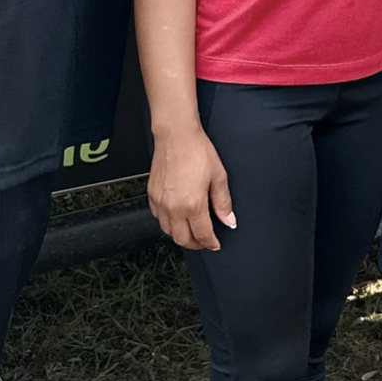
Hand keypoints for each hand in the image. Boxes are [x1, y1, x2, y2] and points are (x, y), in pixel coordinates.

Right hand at [147, 125, 234, 250]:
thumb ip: (223, 202)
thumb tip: (229, 220)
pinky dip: (168, 223)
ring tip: (192, 231)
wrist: (176, 136)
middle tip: (205, 241)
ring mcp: (160, 202)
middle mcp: (173, 207)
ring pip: (168, 231)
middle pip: (182, 239)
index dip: (211, 243)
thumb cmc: (197, 151)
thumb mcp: (218, 176)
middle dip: (195, 244)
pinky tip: (177, 217)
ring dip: (180, 235)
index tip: (215, 244)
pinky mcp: (152, 194)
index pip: (202, 234)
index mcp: (192, 204)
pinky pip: (158, 218)